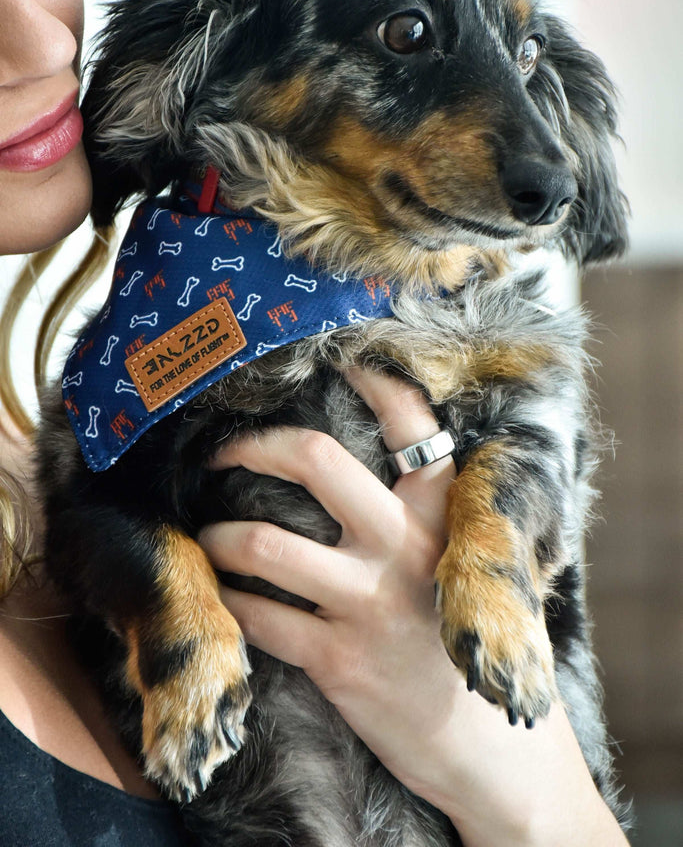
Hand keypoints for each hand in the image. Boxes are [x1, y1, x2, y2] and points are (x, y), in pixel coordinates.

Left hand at [199, 368, 627, 846]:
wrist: (492, 748)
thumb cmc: (469, 642)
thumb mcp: (469, 565)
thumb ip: (426, 514)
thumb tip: (357, 465)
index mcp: (444, 513)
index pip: (409, 419)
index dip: (368, 378)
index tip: (335, 360)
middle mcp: (405, 545)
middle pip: (313, 459)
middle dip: (252, 445)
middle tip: (223, 451)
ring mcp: (368, 603)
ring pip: (263, 541)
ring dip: (221, 533)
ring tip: (211, 532)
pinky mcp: (338, 661)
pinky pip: (257, 615)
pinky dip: (230, 600)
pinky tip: (225, 594)